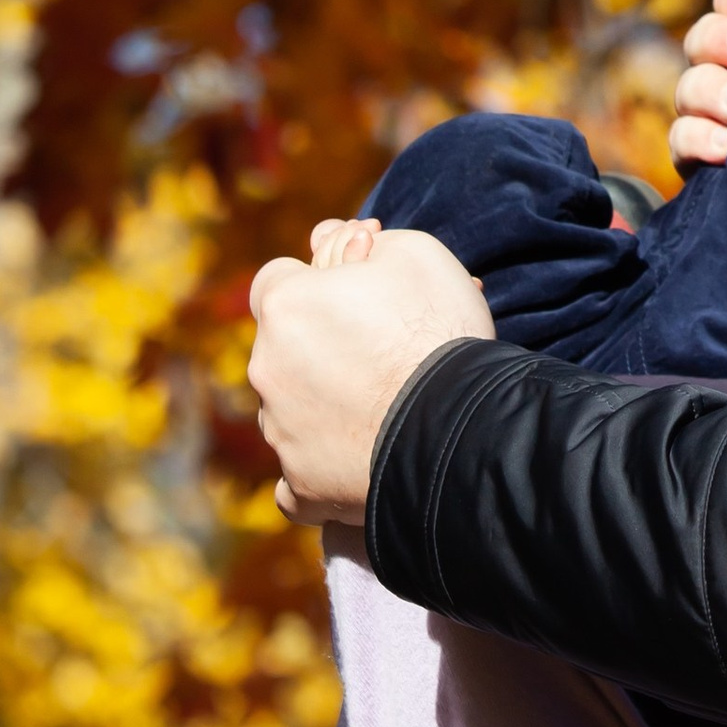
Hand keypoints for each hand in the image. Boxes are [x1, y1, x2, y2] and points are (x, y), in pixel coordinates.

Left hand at [247, 227, 494, 525]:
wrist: (460, 424)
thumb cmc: (437, 331)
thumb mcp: (414, 253)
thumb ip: (359, 243)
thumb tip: (333, 240)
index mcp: (285, 305)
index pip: (278, 279)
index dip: (316, 283)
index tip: (354, 295)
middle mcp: (266, 368)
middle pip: (281, 347)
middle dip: (318, 344)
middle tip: (380, 350)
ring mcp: (280, 432)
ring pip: (287, 410)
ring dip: (317, 406)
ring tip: (379, 407)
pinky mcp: (302, 485)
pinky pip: (293, 485)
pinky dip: (314, 475)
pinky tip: (343, 466)